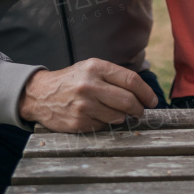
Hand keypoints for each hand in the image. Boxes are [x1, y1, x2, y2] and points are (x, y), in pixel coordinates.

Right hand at [19, 59, 158, 132]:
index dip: (146, 92)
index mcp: (96, 68)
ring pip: (118, 116)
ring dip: (123, 117)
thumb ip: (115, 77)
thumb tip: (143, 93)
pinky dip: (106, 123)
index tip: (152, 100)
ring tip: (117, 112)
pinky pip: (104, 126)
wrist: (40, 94)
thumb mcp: (91, 68)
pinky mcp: (78, 122)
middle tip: (140, 111)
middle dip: (139, 108)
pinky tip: (98, 116)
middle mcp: (90, 85)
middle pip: (128, 100)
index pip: (131, 80)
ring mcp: (83, 105)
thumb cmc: (72, 80)